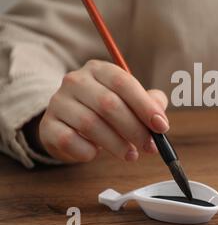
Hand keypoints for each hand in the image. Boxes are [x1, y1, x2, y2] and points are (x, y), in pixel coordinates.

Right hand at [39, 60, 168, 162]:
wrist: (69, 124)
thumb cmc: (106, 111)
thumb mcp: (130, 101)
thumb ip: (150, 104)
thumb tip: (160, 120)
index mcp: (99, 69)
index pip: (124, 83)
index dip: (145, 106)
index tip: (161, 127)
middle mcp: (76, 80)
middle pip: (109, 104)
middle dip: (135, 129)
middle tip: (150, 147)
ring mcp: (58, 101)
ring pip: (90, 124)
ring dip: (116, 144)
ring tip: (131, 155)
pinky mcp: (48, 125)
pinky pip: (70, 140)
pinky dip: (88, 151)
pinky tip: (97, 153)